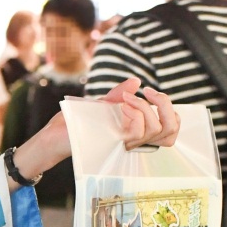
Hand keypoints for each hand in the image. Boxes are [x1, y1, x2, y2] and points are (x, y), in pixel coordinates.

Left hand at [9, 76, 179, 187]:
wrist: (54, 135)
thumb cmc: (75, 123)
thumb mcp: (100, 104)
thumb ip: (119, 94)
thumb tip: (136, 81)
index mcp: (136, 133)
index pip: (171, 130)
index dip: (173, 112)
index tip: (153, 93)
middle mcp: (134, 142)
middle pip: (170, 130)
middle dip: (165, 105)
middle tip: (147, 92)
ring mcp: (124, 145)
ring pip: (155, 130)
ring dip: (145, 107)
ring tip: (126, 100)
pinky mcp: (113, 145)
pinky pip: (136, 133)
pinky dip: (133, 113)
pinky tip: (122, 105)